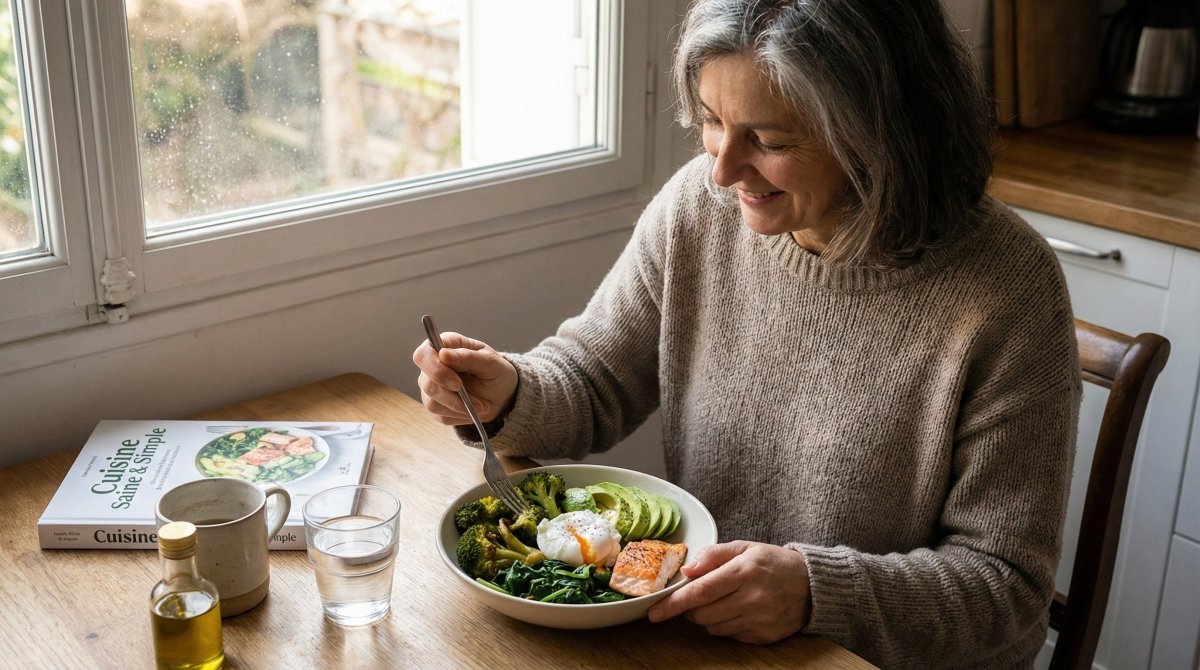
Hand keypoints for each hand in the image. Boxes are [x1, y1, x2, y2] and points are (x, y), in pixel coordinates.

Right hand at [413, 331, 517, 425]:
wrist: (501, 393)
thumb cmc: (496, 371)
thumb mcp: (490, 362)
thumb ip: (468, 357)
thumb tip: (443, 354)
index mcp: (445, 346)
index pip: (423, 355)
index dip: (435, 370)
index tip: (457, 384)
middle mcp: (432, 366)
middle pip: (426, 383)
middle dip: (452, 396)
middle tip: (475, 401)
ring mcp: (431, 386)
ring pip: (432, 403)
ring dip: (460, 408)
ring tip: (480, 405)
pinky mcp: (436, 405)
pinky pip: (440, 415)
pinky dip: (460, 415)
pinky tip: (472, 409)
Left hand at [647, 541, 811, 643]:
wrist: (812, 585)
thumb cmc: (774, 563)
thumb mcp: (745, 548)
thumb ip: (714, 555)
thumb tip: (687, 570)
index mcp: (744, 572)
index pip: (701, 591)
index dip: (674, 603)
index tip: (655, 612)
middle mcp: (752, 598)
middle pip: (702, 614)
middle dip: (691, 608)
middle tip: (699, 597)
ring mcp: (759, 620)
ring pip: (713, 628)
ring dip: (708, 617)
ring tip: (724, 601)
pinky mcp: (764, 637)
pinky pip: (730, 637)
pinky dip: (726, 626)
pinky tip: (738, 612)